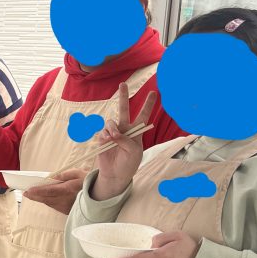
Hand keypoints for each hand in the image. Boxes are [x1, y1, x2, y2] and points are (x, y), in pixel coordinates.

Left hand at [22, 169, 86, 214]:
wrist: (101, 196)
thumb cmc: (90, 182)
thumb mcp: (78, 173)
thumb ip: (64, 175)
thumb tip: (52, 177)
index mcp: (68, 189)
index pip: (48, 191)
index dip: (37, 191)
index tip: (28, 190)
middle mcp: (66, 200)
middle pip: (46, 199)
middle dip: (35, 196)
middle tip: (26, 193)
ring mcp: (66, 207)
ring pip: (49, 203)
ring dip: (40, 199)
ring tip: (32, 195)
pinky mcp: (68, 211)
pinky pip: (54, 206)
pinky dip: (48, 202)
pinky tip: (44, 199)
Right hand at [90, 83, 156, 200]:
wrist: (115, 174)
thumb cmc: (129, 163)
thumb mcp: (134, 151)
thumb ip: (125, 139)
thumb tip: (113, 132)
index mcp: (136, 132)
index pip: (143, 115)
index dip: (148, 105)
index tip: (153, 93)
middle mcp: (124, 129)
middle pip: (124, 109)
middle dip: (123, 96)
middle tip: (122, 84)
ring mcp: (113, 132)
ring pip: (111, 121)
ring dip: (112, 128)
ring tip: (113, 138)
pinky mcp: (102, 138)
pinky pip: (103, 131)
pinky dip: (105, 136)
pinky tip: (107, 142)